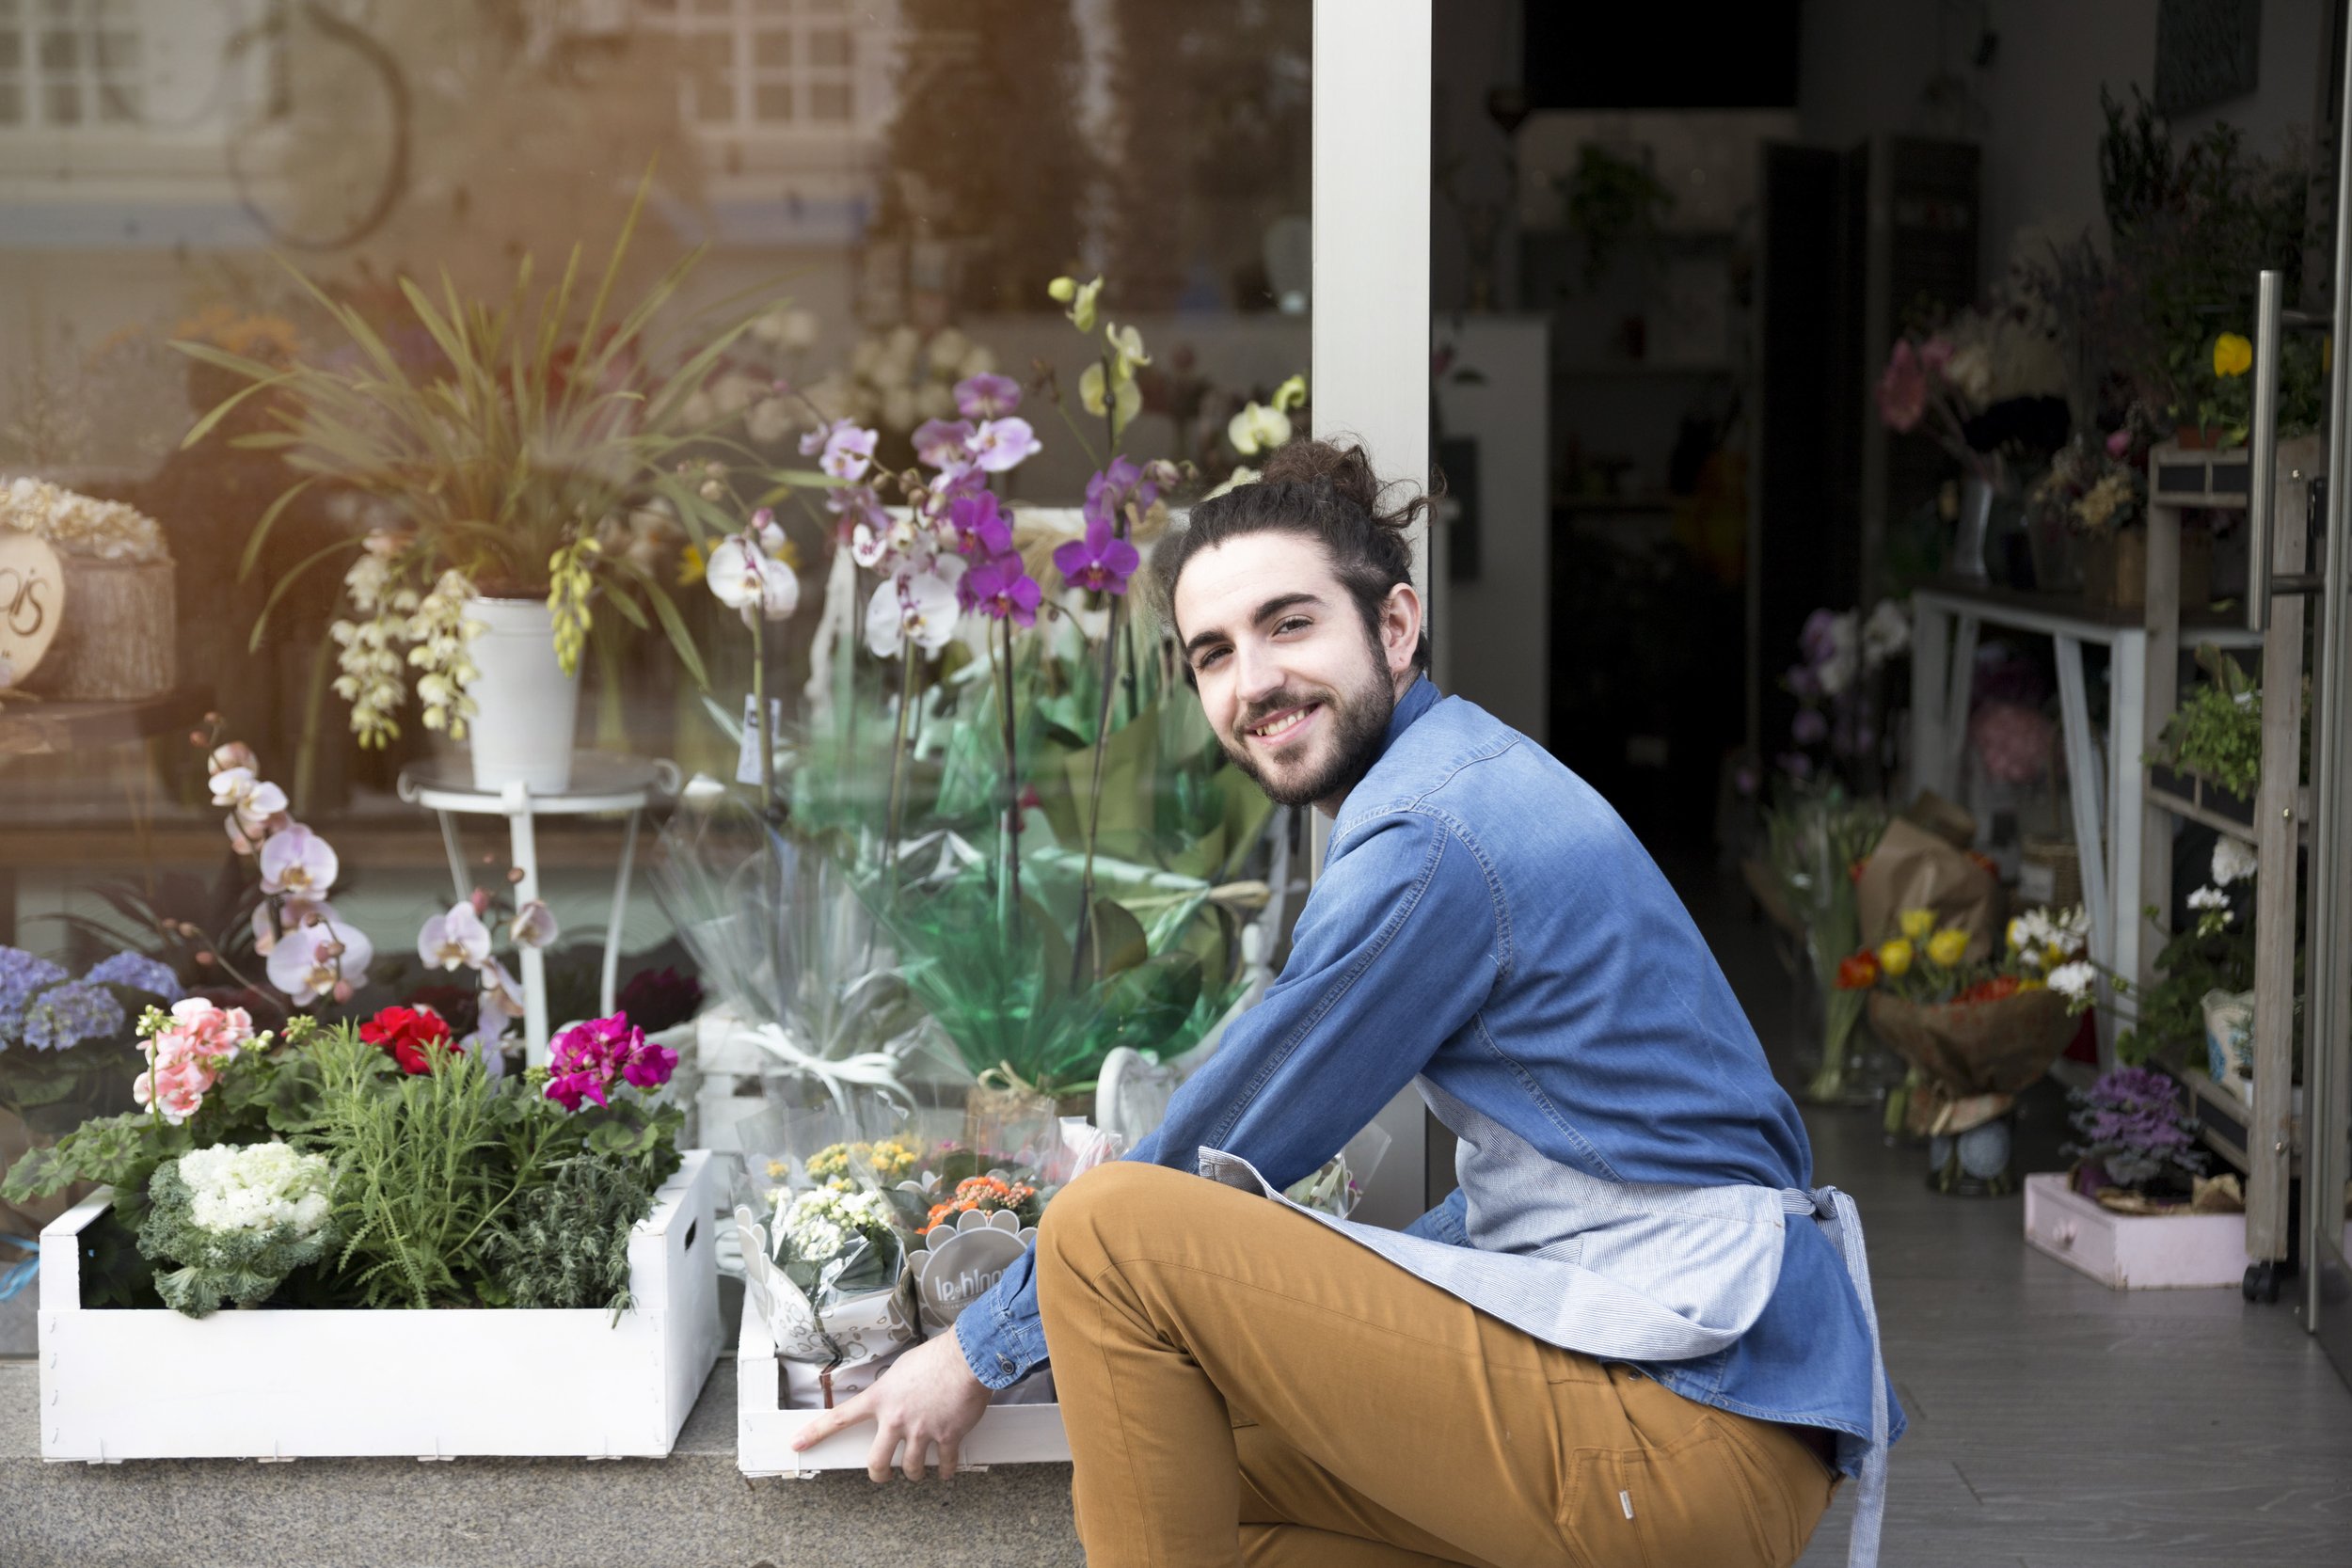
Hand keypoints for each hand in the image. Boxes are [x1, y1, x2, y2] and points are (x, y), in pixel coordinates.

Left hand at [790, 1328, 994, 1481]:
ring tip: (917, 1472)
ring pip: (911, 1468)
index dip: (815, 1432)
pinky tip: (944, 1472)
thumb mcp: (902, 1368)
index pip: (840, 1418)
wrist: (967, 1357)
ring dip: (914, 1473)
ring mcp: (922, 1430)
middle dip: (878, 1474)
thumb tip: (895, 1398)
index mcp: (881, 1398)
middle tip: (882, 1475)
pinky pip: (944, 1464)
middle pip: (877, 1461)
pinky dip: (944, 1471)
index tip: (798, 1442)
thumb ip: (892, 1389)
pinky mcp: (947, 1437)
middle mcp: (897, 1418)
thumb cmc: (937, 1356)